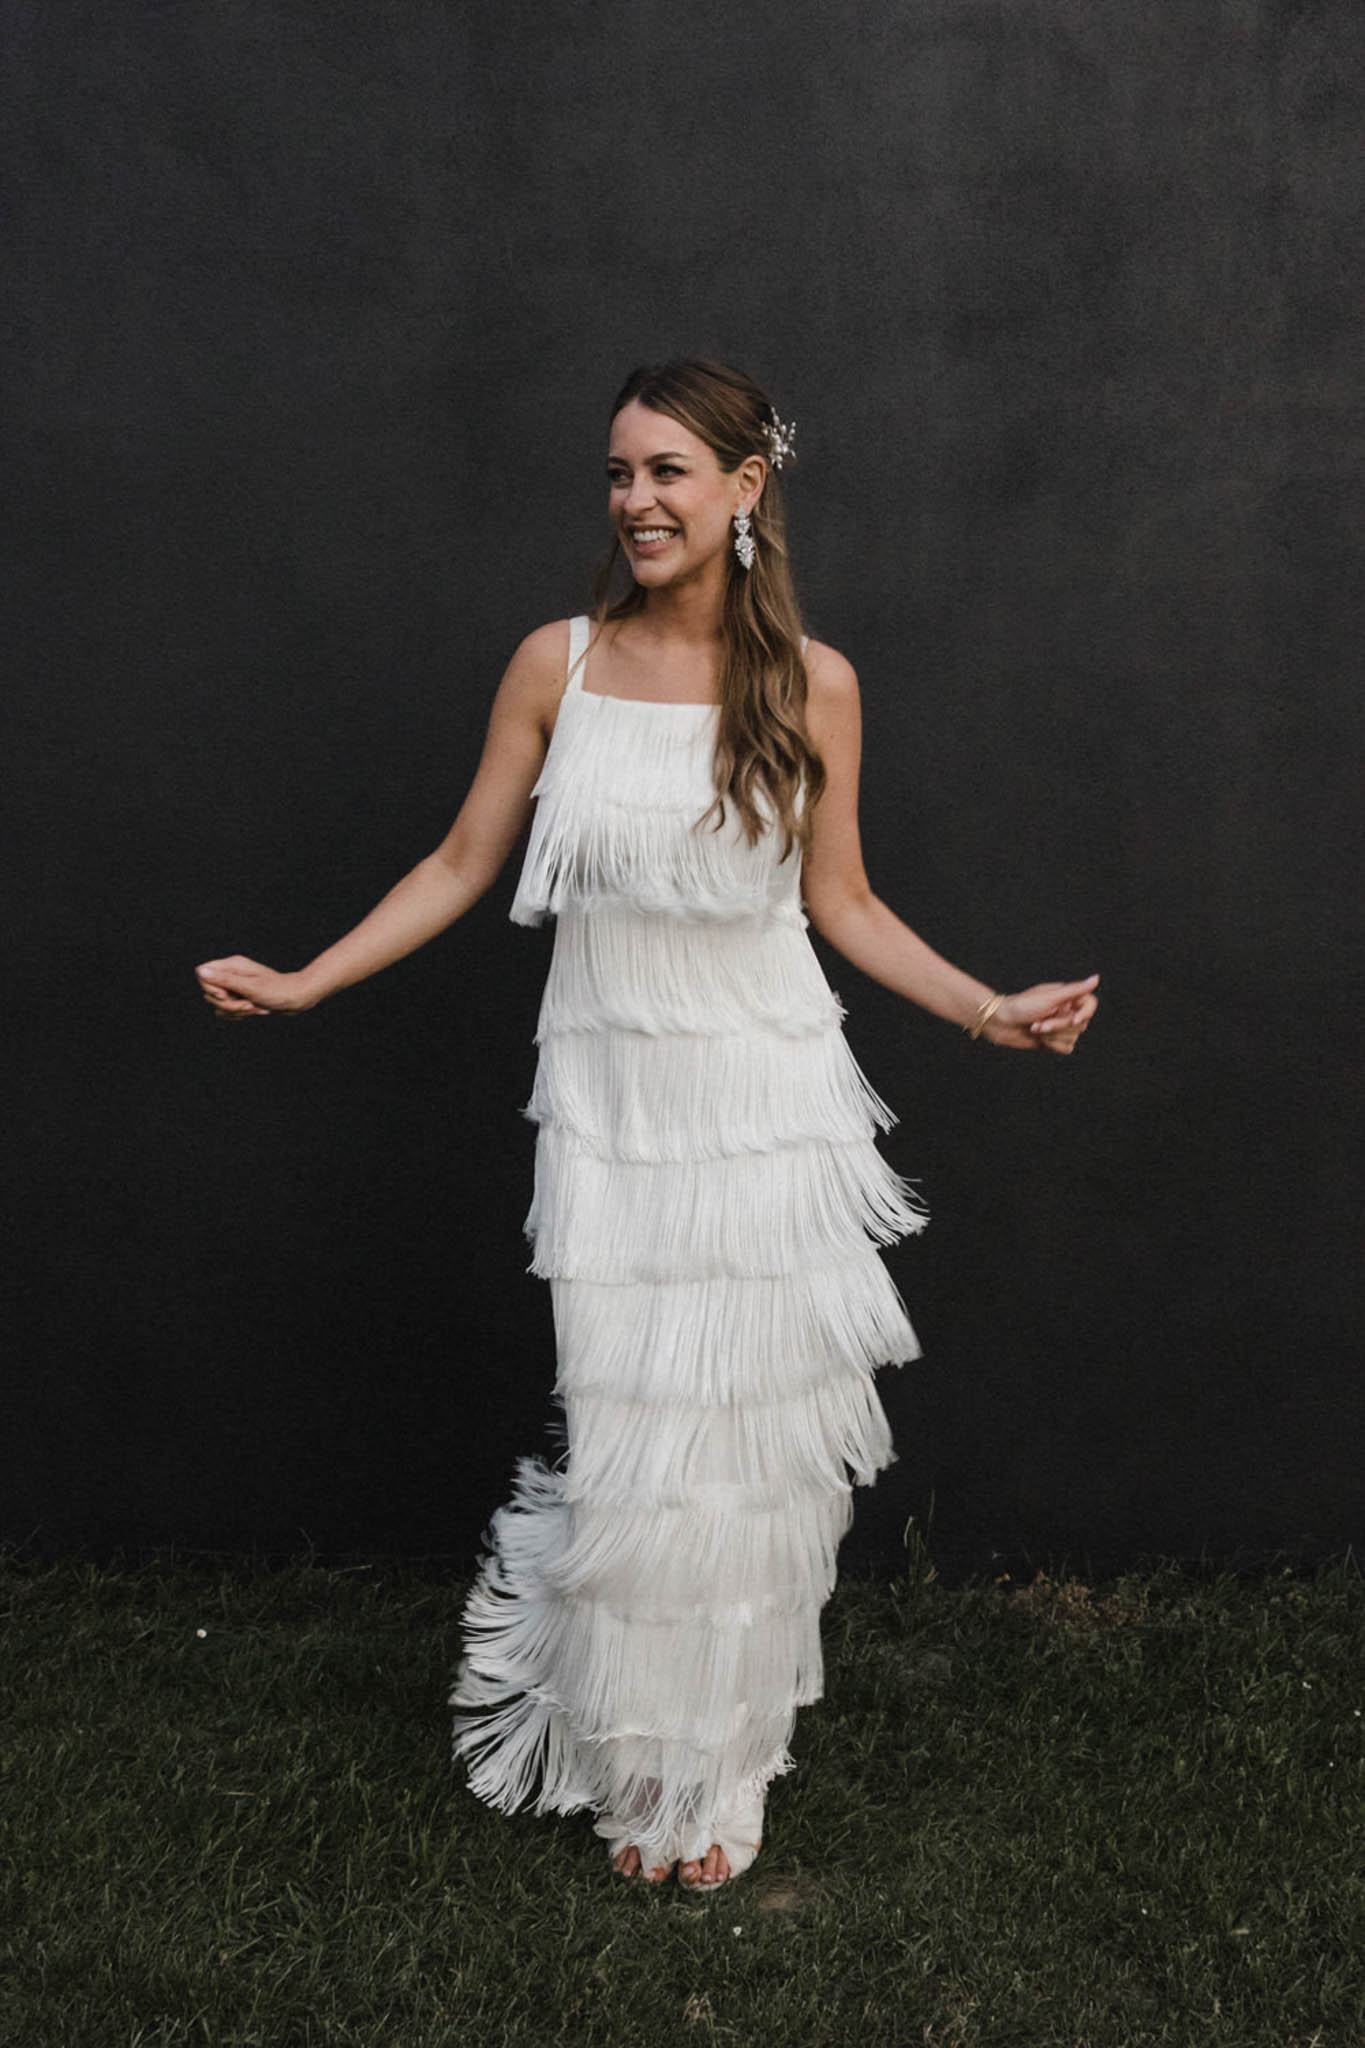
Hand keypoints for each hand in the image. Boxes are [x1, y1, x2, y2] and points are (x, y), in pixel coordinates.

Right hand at [194, 956, 316, 1018]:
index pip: (202, 973)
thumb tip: (201, 971)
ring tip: (254, 1008)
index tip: (225, 994)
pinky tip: (254, 1011)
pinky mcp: (239, 997)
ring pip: (217, 1004)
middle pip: (209, 992)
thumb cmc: (277, 990)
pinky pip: (225, 1011)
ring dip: (234, 1011)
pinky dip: (238, 1015)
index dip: (209, 987)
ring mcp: (234, 986)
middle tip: (248, 1004)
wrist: (297, 998)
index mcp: (232, 965)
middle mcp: (230, 974)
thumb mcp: (250, 986)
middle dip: (226, 1003)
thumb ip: (224, 980)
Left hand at [983, 975, 1098, 1053]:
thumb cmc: (1021, 1006)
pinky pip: (1066, 1048)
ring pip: (1073, 1038)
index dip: (1086, 1014)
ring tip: (1034, 1028)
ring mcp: (1061, 1026)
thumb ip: (1075, 990)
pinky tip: (1038, 1038)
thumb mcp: (1050, 997)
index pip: (1091, 1004)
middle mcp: (1067, 1011)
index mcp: (1067, 997)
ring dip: (1052, 1036)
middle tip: (1039, 1023)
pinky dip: (1052, 1045)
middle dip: (1058, 1026)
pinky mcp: (1054, 1040)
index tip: (1074, 1020)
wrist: (1000, 1022)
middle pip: (1081, 1025)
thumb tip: (1096, 978)